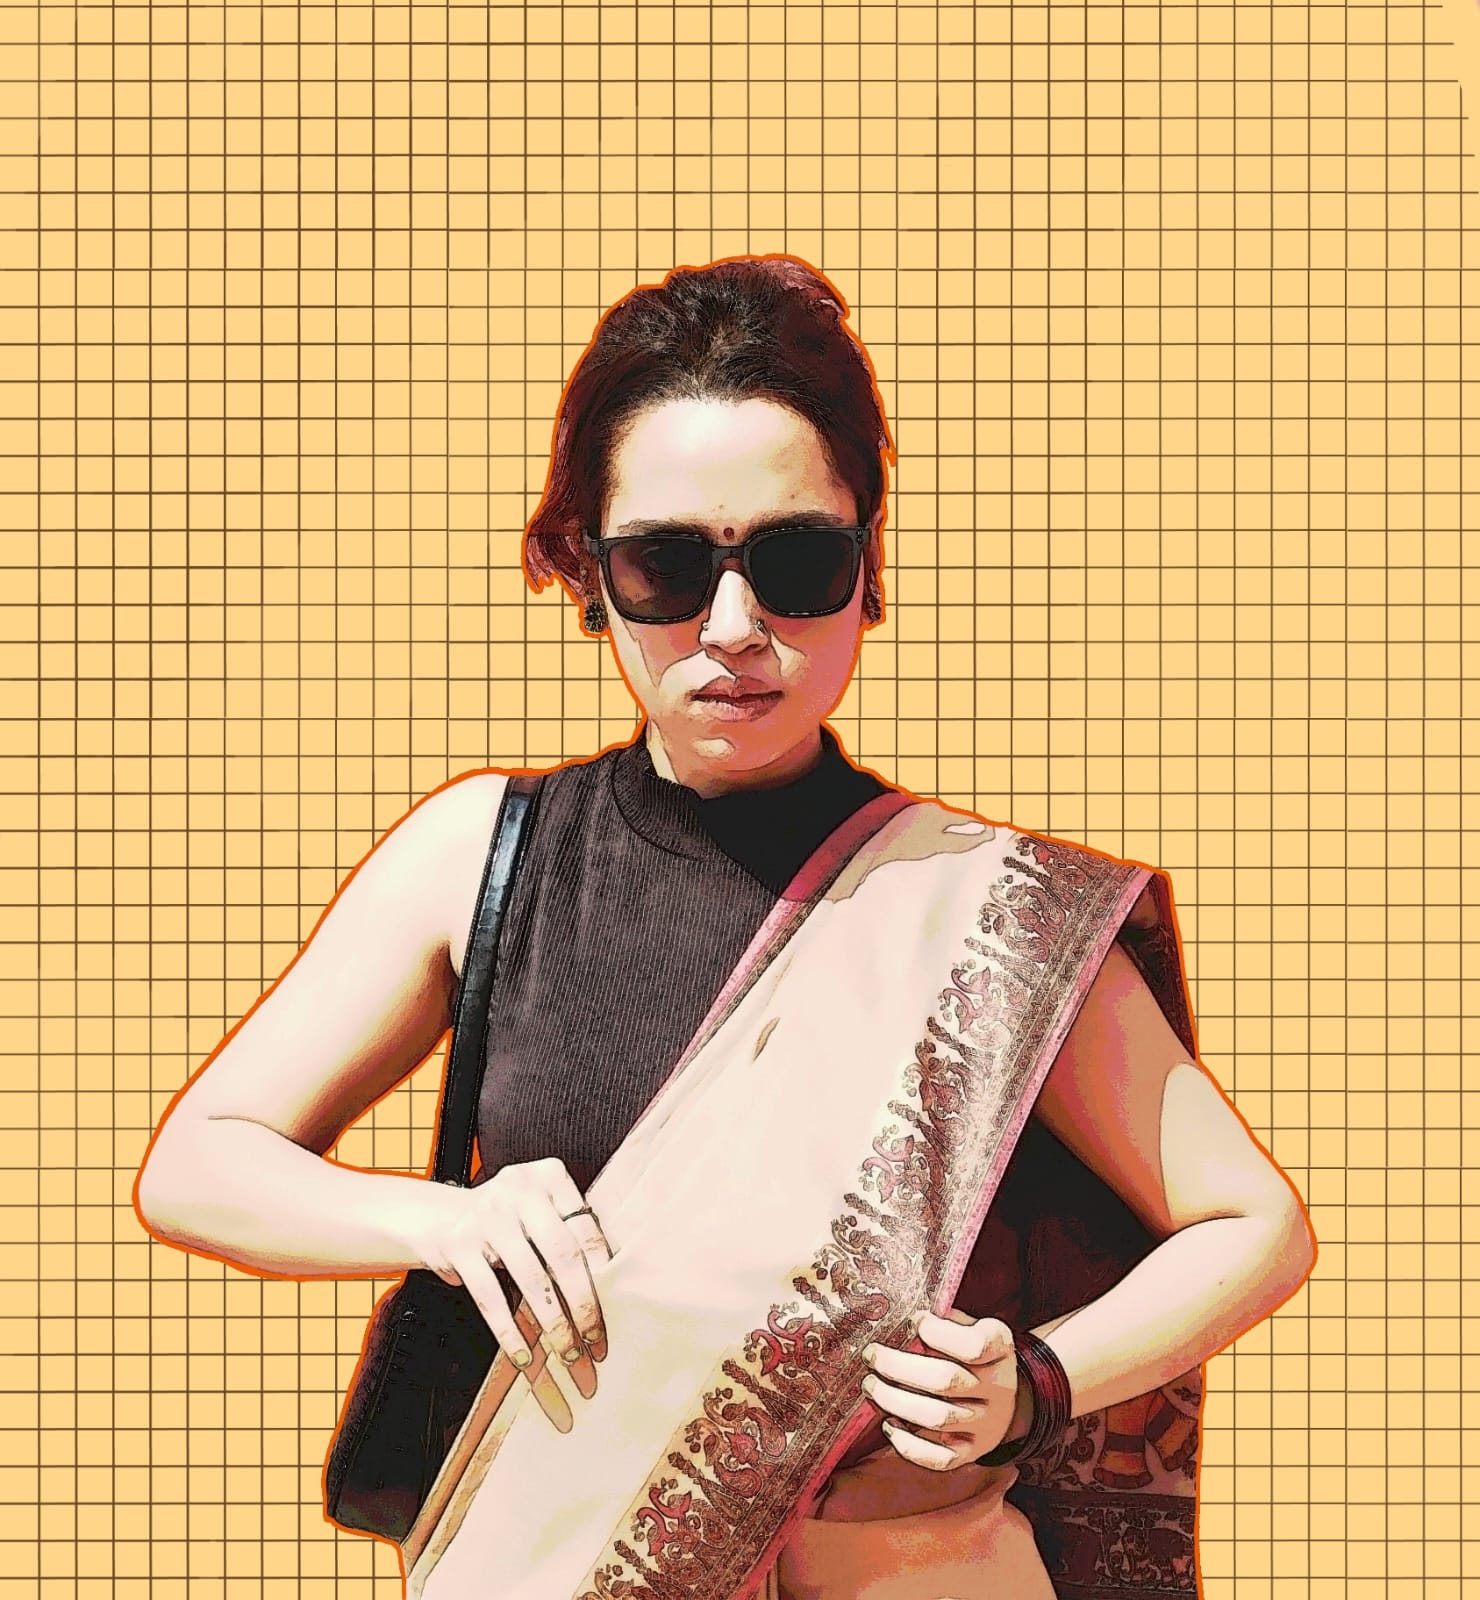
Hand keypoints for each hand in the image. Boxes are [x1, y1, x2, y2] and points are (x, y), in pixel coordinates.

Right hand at [412, 1158, 613, 1428]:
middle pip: (563, 1255)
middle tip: (597, 1342)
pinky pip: (490, 1297)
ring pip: (531, 1279)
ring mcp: (488, 1216)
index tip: (618, 1306)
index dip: (604, 1272)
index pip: (585, 1228)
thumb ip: (567, 1231)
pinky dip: (509, 1331)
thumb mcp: (537, 1207)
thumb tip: (611, 1288)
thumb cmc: (505, 1219)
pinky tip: (523, 1353)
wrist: (435, 1215)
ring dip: (553, 1324)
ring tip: (568, 1354)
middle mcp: (520, 1190)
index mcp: (548, 1177)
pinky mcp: (459, 1245)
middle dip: (584, 1305)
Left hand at [860, 1308, 1025, 1471]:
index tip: (913, 1322)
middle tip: (871, 1355)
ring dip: (895, 1402)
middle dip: (899, 1367)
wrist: (1006, 1398)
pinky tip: (889, 1425)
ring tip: (871, 1385)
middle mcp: (998, 1388)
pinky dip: (910, 1446)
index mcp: (1000, 1348)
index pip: (974, 1345)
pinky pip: (940, 1458)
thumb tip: (901, 1315)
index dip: (940, 1334)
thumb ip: (943, 1320)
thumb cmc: (973, 1352)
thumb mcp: (970, 1325)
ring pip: (938, 1418)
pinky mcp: (970, 1452)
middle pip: (946, 1381)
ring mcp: (985, 1424)